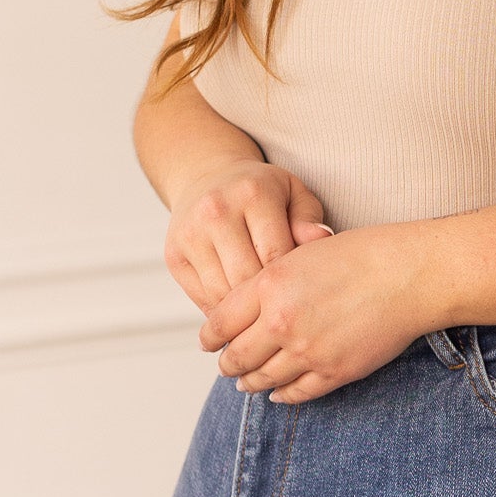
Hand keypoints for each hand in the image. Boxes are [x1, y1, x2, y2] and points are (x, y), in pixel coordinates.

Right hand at [164, 160, 333, 312]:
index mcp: (253, 193)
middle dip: (268, 300)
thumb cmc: (261, 191)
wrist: (207, 177)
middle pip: (246, 277)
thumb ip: (309, 218)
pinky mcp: (174, 255)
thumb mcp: (293, 194)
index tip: (304, 294)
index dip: (292, 281)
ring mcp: (190, 234)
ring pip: (222, 294)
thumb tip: (322, 238)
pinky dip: (223, 312)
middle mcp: (216, 211)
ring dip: (244, 312)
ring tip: (265, 318)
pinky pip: (202, 298)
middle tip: (286, 313)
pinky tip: (241, 313)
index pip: (276, 254)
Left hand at [197, 221, 440, 403]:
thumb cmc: (362, 255)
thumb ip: (269, 282)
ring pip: (262, 379)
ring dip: (250, 382)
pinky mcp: (333, 372)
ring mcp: (307, 351)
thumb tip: (244, 309)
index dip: (209, 337)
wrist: (410, 274)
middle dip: (227, 363)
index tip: (208, 342)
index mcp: (270, 285)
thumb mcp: (303, 254)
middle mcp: (282, 321)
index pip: (219, 322)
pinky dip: (281, 395)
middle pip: (236, 356)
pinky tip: (277, 392)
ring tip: (246, 381)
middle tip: (225, 364)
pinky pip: (296, 393)